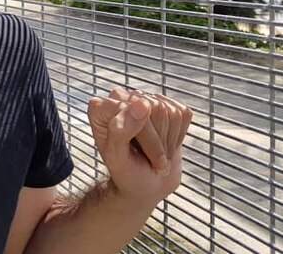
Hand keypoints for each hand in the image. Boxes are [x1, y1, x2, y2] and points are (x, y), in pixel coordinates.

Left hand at [88, 87, 192, 206]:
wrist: (145, 184)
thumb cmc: (126, 173)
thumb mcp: (117, 157)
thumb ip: (120, 130)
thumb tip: (141, 103)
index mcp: (100, 107)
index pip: (135, 110)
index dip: (148, 139)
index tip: (144, 158)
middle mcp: (120, 98)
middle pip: (156, 107)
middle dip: (159, 140)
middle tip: (152, 158)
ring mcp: (143, 99)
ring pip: (171, 110)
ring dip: (168, 139)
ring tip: (156, 152)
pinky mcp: (163, 104)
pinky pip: (183, 112)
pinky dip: (178, 134)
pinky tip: (165, 143)